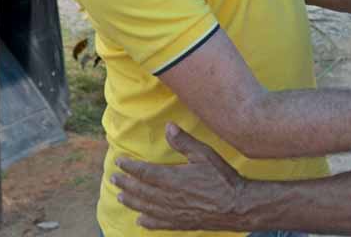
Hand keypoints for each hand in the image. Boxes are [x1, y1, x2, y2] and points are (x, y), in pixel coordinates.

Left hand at [113, 124, 246, 231]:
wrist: (236, 206)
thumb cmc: (222, 178)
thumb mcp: (205, 154)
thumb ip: (184, 142)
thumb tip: (168, 127)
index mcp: (172, 178)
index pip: (144, 172)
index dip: (129, 167)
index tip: (119, 162)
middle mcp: (168, 197)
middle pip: (140, 190)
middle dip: (125, 183)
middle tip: (114, 178)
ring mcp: (173, 212)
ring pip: (145, 207)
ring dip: (131, 201)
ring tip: (120, 196)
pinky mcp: (181, 223)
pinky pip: (158, 223)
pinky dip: (147, 222)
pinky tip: (140, 220)